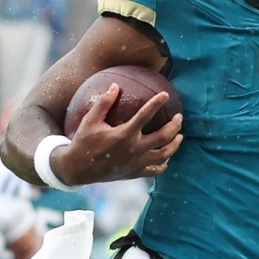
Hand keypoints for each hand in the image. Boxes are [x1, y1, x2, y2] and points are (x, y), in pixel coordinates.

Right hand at [60, 82, 181, 182]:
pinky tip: (167, 159)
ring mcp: (136, 163)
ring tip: (180, 137)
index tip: (165, 95)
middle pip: (163, 137)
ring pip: (164, 155)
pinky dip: (163, 164)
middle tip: (179, 117)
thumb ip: (103, 103)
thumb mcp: (90, 120)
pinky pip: (155, 170)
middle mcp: (133, 150)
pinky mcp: (134, 173)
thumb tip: (115, 85)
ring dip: (175, 145)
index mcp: (124, 135)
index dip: (156, 103)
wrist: (78, 169)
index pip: (145, 115)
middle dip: (175, 126)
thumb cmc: (84, 142)